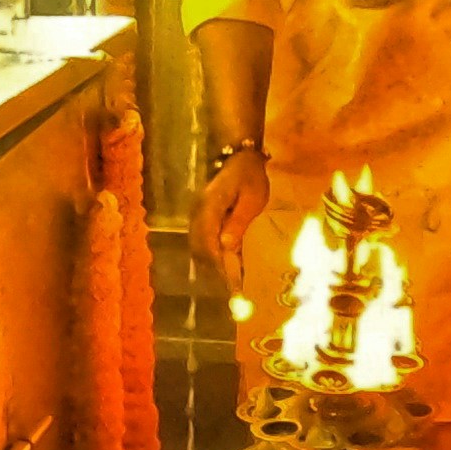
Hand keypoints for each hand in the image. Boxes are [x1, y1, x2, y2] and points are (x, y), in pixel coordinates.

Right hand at [196, 143, 269, 283]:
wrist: (240, 157)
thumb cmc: (251, 176)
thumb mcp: (252, 198)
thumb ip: (239, 221)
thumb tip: (225, 246)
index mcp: (210, 207)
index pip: (206, 241)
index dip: (216, 264)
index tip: (228, 283)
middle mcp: (198, 213)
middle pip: (198, 248)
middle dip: (212, 270)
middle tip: (231, 292)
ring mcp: (198, 216)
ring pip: (198, 247)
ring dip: (211, 265)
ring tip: (229, 285)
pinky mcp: (203, 219)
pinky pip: (202, 241)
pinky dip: (211, 256)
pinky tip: (225, 268)